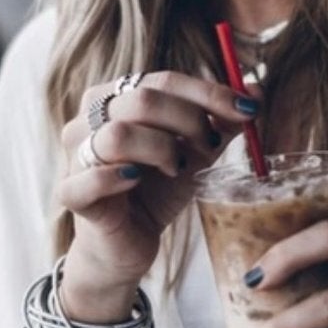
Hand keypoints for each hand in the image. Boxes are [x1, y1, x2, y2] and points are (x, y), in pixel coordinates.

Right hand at [58, 72, 257, 308]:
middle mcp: (89, 119)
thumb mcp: (195, 155)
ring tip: (177, 168)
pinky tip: (137, 181)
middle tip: (210, 145)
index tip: (247, 108)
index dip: (208, 93)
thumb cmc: (155, 194)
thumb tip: (255, 89)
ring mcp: (76, 156)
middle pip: (140, 99)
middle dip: (187, 120)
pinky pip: (90, 179)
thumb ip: (221, 123)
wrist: (127, 246)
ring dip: (160, 149)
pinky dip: (117, 178)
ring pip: (117, 134)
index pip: (162, 80)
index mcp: (116, 99)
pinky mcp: (71, 193)